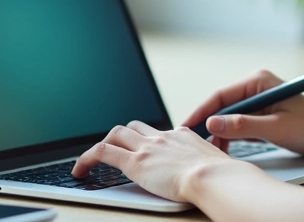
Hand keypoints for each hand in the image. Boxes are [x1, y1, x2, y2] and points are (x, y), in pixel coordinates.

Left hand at [71, 120, 237, 201]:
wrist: (214, 177)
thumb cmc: (222, 176)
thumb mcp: (220, 163)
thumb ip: (214, 161)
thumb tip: (223, 168)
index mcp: (183, 136)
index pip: (160, 132)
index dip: (149, 139)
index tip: (147, 147)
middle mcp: (162, 137)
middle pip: (134, 127)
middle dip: (123, 136)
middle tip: (116, 150)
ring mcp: (147, 147)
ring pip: (116, 134)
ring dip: (104, 144)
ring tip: (93, 160)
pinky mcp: (134, 162)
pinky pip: (102, 152)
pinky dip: (86, 158)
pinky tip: (80, 170)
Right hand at [181, 69, 303, 156]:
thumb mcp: (276, 128)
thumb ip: (243, 126)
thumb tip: (213, 123)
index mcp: (259, 81)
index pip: (220, 96)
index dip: (201, 112)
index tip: (186, 128)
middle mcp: (257, 86)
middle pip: (222, 105)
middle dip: (207, 124)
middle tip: (193, 143)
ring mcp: (260, 99)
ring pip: (229, 116)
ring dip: (219, 132)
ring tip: (210, 151)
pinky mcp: (263, 113)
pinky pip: (239, 123)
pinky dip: (231, 136)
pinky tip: (225, 149)